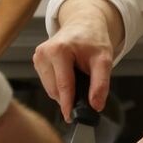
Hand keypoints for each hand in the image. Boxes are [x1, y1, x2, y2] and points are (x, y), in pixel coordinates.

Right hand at [33, 0, 117, 121]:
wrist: (84, 23)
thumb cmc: (93, 39)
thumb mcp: (104, 60)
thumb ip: (101, 83)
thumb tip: (96, 105)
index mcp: (58, 50)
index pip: (63, 85)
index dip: (68, 104)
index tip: (71, 118)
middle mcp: (44, 53)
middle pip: (55, 90)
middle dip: (70, 97)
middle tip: (87, 93)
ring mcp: (38, 57)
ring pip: (51, 89)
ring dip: (65, 91)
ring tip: (79, 78)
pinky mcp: (37, 61)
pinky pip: (49, 83)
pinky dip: (60, 85)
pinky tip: (70, 76)